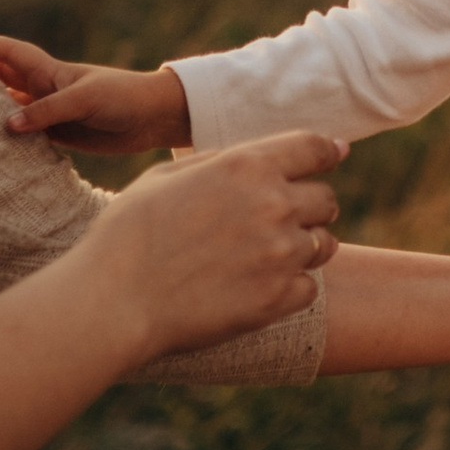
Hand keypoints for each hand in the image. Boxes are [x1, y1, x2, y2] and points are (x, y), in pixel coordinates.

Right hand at [0, 28, 193, 153]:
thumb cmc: (122, 97)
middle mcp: (44, 89)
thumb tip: (8, 124)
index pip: (9, 54)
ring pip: (10, 106)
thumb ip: (48, 111)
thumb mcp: (85, 100)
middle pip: (2, 78)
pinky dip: (7, 134)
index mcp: (50, 72)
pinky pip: (25, 133)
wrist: (153, 117)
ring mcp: (50, 112)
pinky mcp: (59, 134)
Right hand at [98, 129, 342, 360]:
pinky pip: (309, 288)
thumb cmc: (129, 234)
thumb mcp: (166, 176)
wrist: (113, 301)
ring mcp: (280, 254)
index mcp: (247, 166)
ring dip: (304, 247)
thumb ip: (218, 162)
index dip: (328, 151)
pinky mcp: (277, 299)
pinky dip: (291, 289)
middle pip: (326, 199)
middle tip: (282, 221)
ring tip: (268, 257)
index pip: (314, 148)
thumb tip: (250, 158)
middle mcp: (273, 204)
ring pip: (324, 244)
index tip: (335, 155)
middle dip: (310, 207)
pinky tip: (258, 289)